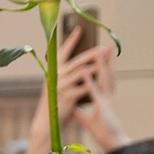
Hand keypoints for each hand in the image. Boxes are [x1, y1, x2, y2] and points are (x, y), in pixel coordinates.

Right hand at [24, 39, 122, 153]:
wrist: (47, 124)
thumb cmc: (55, 104)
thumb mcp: (56, 87)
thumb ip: (65, 76)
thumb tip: (80, 65)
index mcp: (53, 72)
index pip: (62, 52)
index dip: (71, 41)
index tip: (79, 29)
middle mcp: (56, 76)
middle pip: (77, 60)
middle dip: (92, 53)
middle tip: (103, 47)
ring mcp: (62, 86)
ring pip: (84, 72)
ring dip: (97, 67)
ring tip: (107, 62)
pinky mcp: (69, 96)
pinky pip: (86, 87)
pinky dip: (95, 84)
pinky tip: (103, 81)